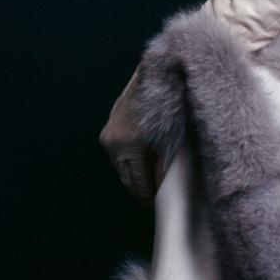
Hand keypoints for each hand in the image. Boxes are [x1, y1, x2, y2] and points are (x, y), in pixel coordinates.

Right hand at [99, 66, 166, 204]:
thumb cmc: (170, 105)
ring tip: (145, 186)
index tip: (153, 206)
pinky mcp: (108, 127)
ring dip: (131, 176)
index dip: (146, 196)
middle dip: (137, 190)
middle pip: (125, 177)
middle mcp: (115, 142)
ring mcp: (109, 134)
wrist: (157, 74)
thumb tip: (161, 189)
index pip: (137, 181)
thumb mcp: (171, 139)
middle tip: (149, 200)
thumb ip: (164, 165)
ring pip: (119, 166)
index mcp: (132, 145)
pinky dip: (127, 162)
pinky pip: (116, 153)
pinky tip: (138, 166)